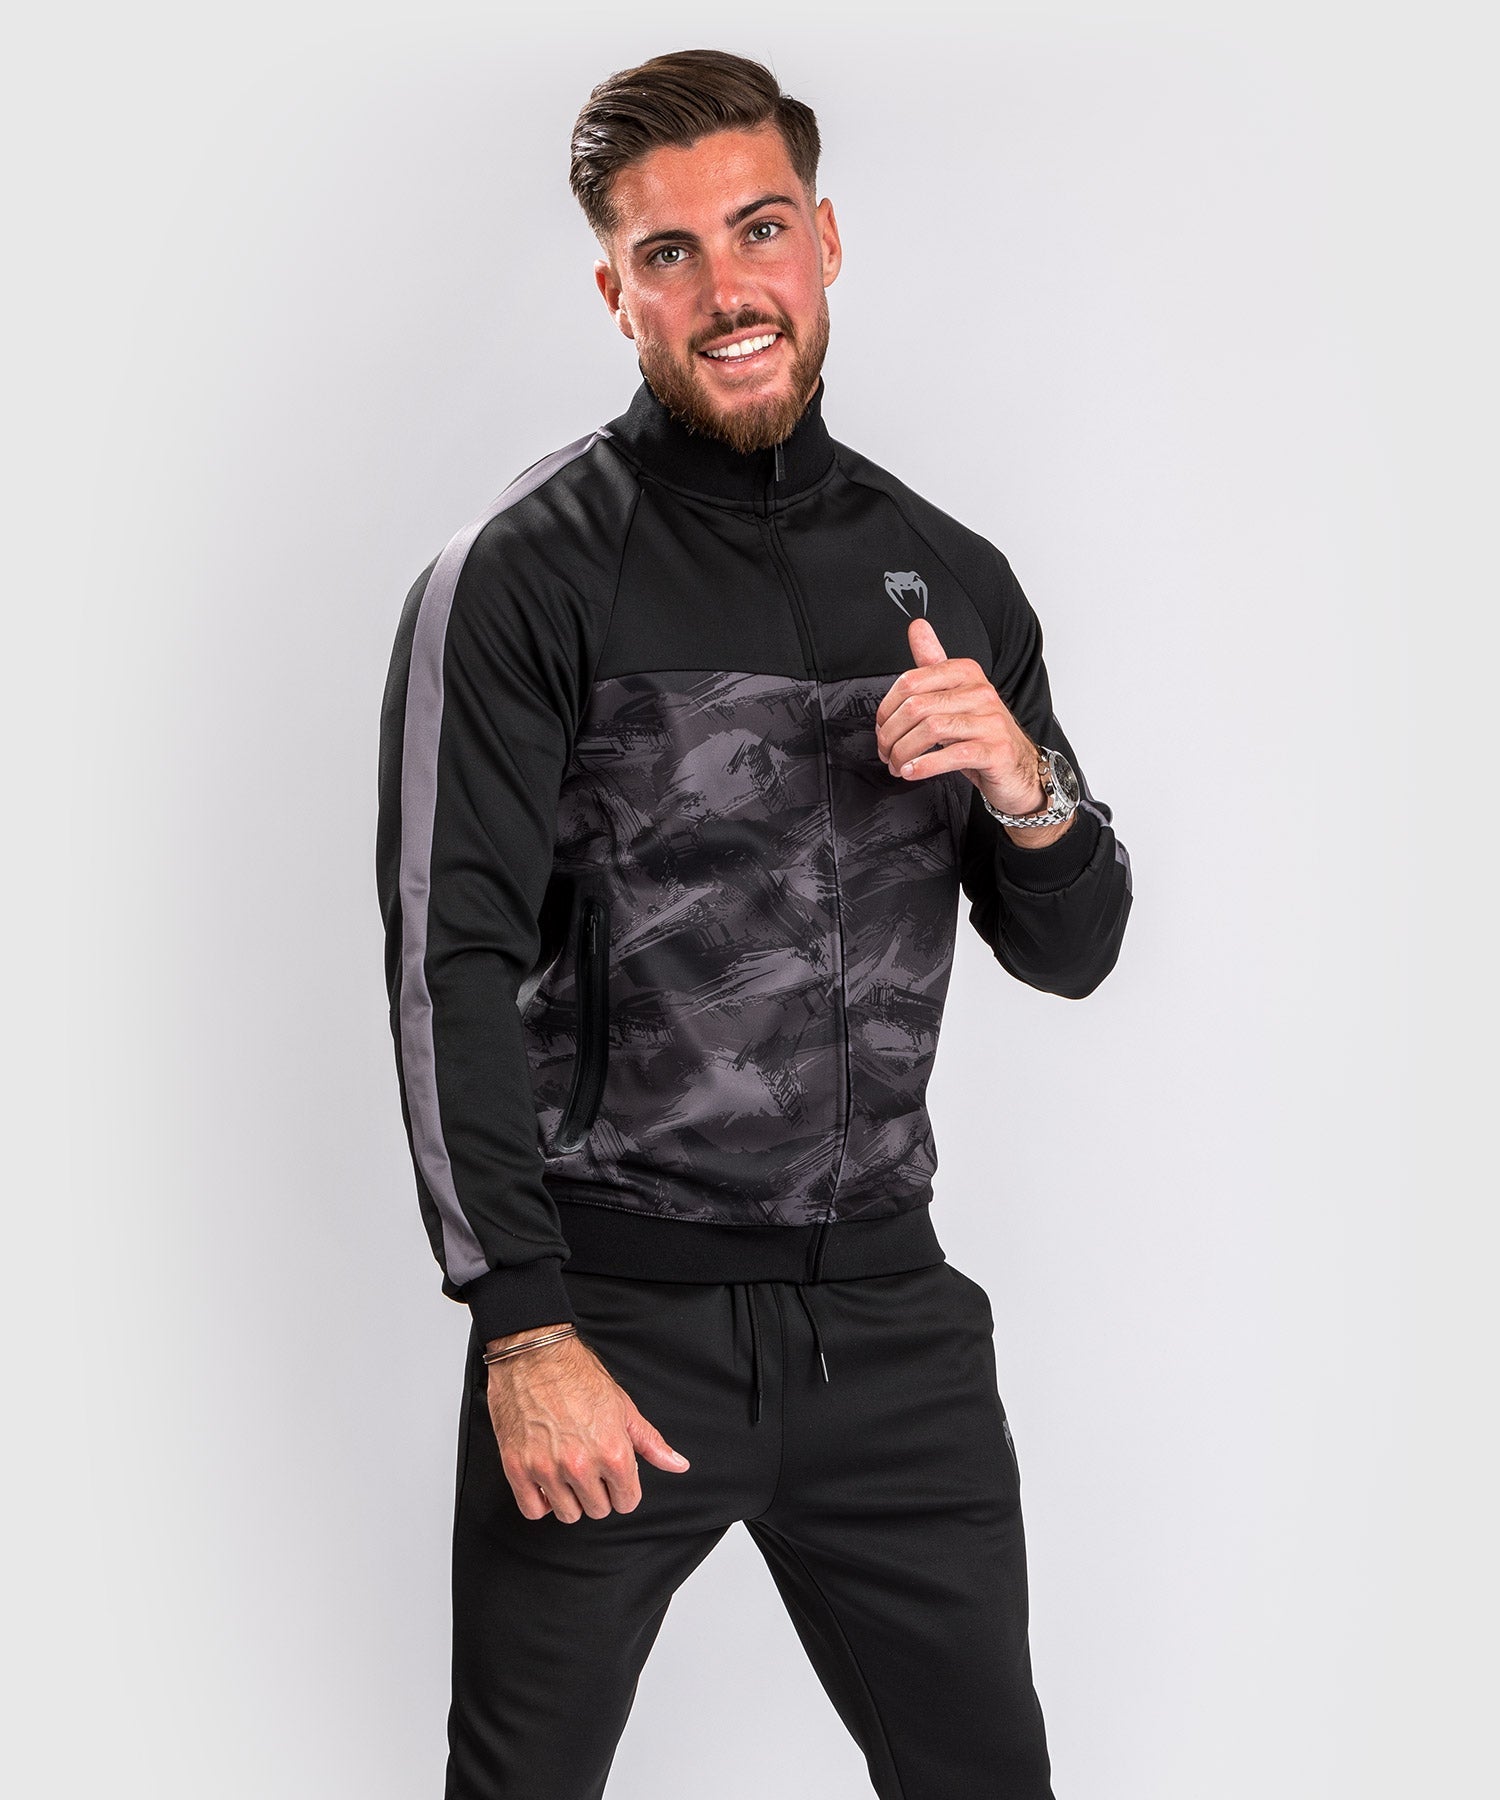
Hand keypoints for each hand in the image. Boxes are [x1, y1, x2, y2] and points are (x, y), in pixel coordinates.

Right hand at [483, 1326, 690, 1522]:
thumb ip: (651, 1443)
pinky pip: (533, 1510)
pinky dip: (540, 1502)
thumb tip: (678, 1465)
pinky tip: (546, 1483)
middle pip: (598, 1510)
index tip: (614, 1476)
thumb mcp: (624, 1408)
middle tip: (590, 1468)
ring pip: (567, 1514)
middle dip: (598, 1493)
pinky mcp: (517, 1467)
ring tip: (568, 1473)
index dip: (624, 1489)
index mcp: (613, 1452)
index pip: (627, 1501)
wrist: (535, 1356)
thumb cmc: (578, 1376)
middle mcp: (581, 1465)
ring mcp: (547, 1469)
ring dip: (570, 1498)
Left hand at [874, 617, 1074, 847]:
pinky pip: (953, 754)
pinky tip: (913, 771)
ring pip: (932, 729)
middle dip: (891, 734)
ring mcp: (990, 721)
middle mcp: (980, 693)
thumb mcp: (956, 694)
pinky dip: (925, 766)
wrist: (1018, 767)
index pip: (911, 681)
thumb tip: (917, 627)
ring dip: (904, 752)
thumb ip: (934, 662)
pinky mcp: (995, 750)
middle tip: (885, 751)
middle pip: (917, 707)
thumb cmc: (983, 733)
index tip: (881, 727)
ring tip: (897, 764)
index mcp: (966, 673)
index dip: (886, 708)